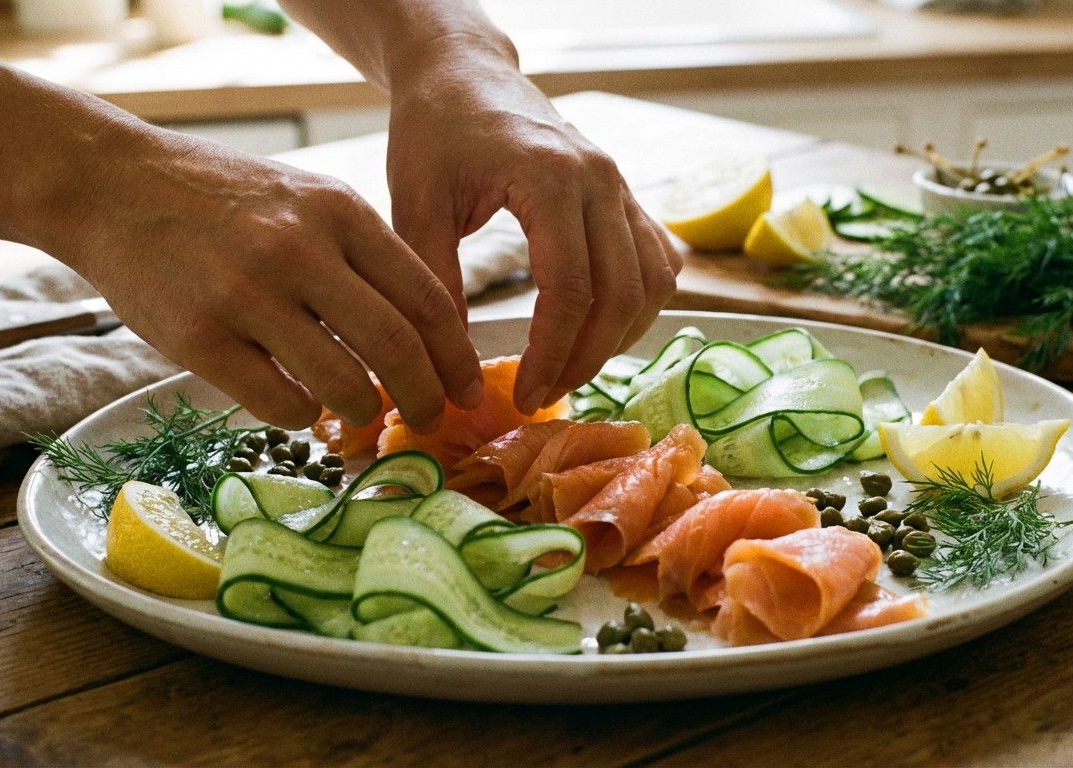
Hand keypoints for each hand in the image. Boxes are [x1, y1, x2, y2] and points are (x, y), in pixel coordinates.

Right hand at [43, 130, 482, 430]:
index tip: (467, 390)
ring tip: (359, 414)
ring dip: (363, 412)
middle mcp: (299, 250)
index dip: (457, 357)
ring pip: (343, 384)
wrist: (113, 185)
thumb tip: (423, 339)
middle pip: (397, 348)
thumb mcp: (307, 200)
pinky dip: (300, 415)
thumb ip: (362, 257)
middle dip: (425, 399)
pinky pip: (278, 402)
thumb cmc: (223, 200)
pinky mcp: (198, 337)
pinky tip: (298, 406)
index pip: (427, 299)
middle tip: (428, 420)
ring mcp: (246, 294)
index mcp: (339, 212)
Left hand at [385, 46, 681, 414]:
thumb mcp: (416, 205)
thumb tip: (449, 369)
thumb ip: (435, 285)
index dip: (553, 352)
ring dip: (618, 338)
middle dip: (586, 358)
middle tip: (543, 395)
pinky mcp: (625, 195)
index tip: (525, 393)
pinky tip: (599, 332)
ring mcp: (621, 185)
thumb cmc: (434, 130)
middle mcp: (601, 179)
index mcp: (550, 177)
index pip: (572, 288)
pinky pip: (656, 262)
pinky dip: (637, 305)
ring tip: (570, 372)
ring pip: (651, 283)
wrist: (464, 72)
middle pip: (620, 294)